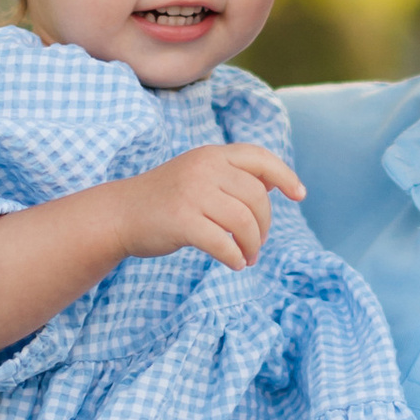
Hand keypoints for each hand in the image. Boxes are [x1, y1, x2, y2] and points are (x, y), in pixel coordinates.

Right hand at [116, 142, 304, 272]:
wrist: (119, 214)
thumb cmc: (165, 199)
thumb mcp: (198, 175)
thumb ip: (232, 176)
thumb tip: (276, 182)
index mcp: (211, 155)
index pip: (260, 158)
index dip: (285, 175)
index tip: (299, 196)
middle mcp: (204, 169)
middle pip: (257, 197)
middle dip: (265, 225)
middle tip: (258, 244)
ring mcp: (192, 193)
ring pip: (243, 222)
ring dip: (252, 245)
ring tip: (248, 257)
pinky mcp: (182, 221)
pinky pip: (223, 243)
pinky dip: (235, 257)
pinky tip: (235, 264)